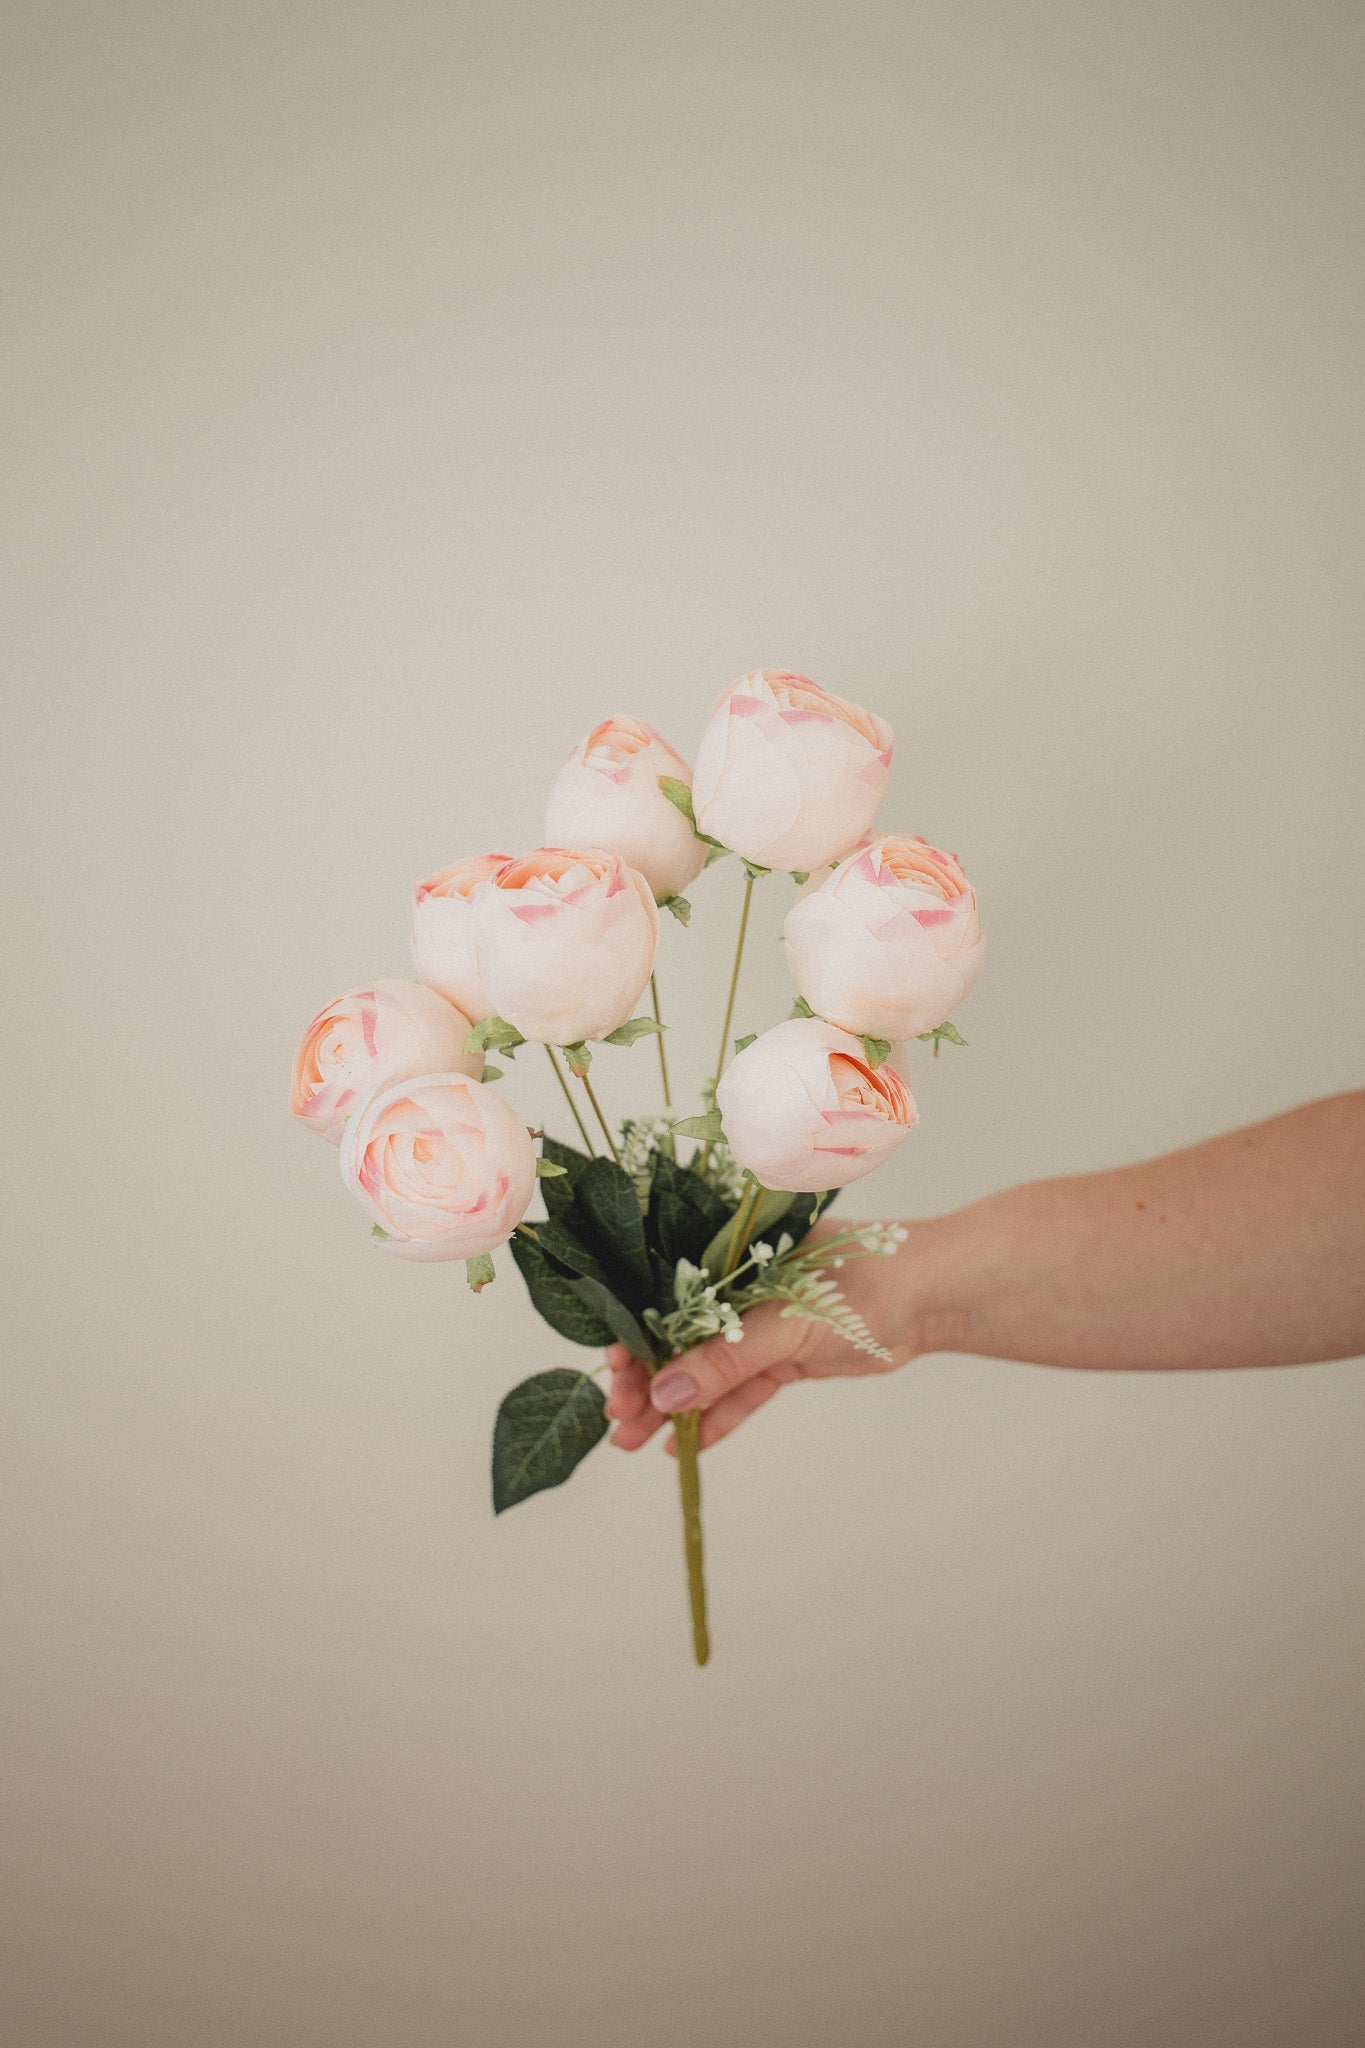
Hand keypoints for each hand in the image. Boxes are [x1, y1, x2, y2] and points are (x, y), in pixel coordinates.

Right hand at [605, 1217, 930, 1452]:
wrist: (933, 1297)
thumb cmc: (864, 1280)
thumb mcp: (786, 1319)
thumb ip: (725, 1359)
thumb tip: (663, 1393)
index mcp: (729, 1249)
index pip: (665, 1291)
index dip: (634, 1330)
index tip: (612, 1368)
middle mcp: (738, 1284)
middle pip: (679, 1335)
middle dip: (646, 1377)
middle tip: (618, 1418)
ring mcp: (762, 1322)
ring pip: (707, 1368)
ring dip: (673, 1405)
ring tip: (633, 1442)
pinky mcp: (785, 1356)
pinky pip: (742, 1389)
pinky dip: (717, 1416)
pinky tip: (684, 1445)